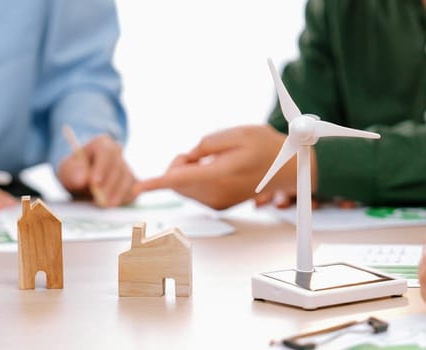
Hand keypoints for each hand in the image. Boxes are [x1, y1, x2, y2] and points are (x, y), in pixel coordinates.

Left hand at [58, 135, 136, 206]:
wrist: (82, 181)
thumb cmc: (74, 173)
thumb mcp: (66, 171)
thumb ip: (72, 172)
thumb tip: (82, 178)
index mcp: (101, 143)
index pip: (105, 152)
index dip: (101, 167)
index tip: (94, 182)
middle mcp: (117, 152)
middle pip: (119, 166)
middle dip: (110, 184)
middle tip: (101, 199)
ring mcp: (126, 167)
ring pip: (127, 178)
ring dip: (118, 193)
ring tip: (107, 205)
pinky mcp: (132, 181)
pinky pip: (134, 189)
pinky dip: (126, 197)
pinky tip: (117, 204)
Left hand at [135, 124, 311, 209]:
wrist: (289, 169)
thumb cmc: (266, 147)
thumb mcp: (237, 133)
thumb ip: (207, 144)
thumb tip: (189, 158)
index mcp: (221, 175)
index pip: (180, 179)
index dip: (156, 182)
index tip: (137, 188)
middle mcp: (217, 194)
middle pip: (177, 181)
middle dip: (178, 165)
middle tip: (198, 153)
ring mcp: (218, 202)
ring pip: (183, 187)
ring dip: (187, 172)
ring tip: (214, 160)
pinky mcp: (219, 205)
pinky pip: (193, 192)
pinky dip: (195, 179)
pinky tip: (216, 170)